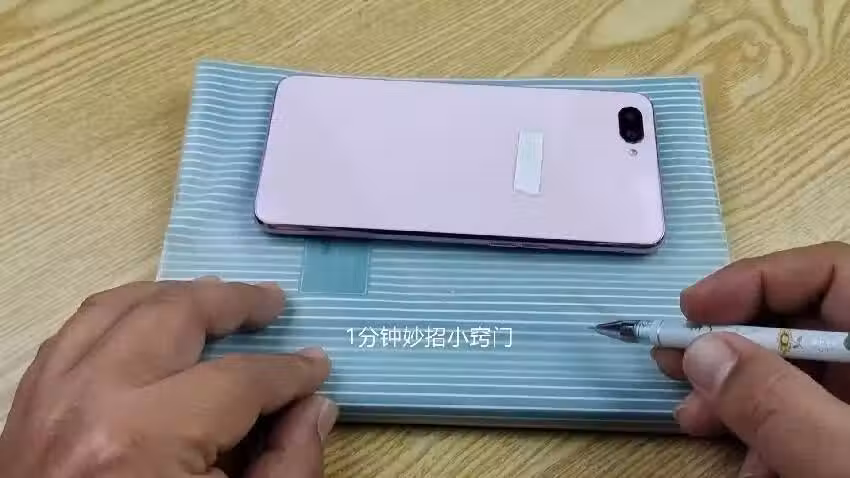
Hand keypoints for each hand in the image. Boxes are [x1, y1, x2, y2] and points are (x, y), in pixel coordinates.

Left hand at [0, 278, 335, 477]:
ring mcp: (49, 399)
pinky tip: (150, 318)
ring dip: (175, 295)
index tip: (315, 366)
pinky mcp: (26, 406)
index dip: (287, 372)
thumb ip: (288, 466)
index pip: (239, 380)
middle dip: (234, 303)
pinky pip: (74, 332)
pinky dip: (119, 313)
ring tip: (217, 295)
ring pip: (116, 307)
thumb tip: (315, 405)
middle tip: (272, 302)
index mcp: (146, 442)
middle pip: (173, 316)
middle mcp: (91, 403)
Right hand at [652, 242, 849, 477]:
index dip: (754, 281)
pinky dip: (770, 436)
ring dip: (737, 396)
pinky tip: (750, 465)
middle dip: (731, 346)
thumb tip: (703, 353)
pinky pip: (811, 421)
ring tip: (693, 418)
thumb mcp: (844, 458)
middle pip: (803, 326)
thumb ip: (777, 403)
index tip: (690, 311)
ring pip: (800, 378)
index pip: (829, 272)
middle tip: (671, 362)